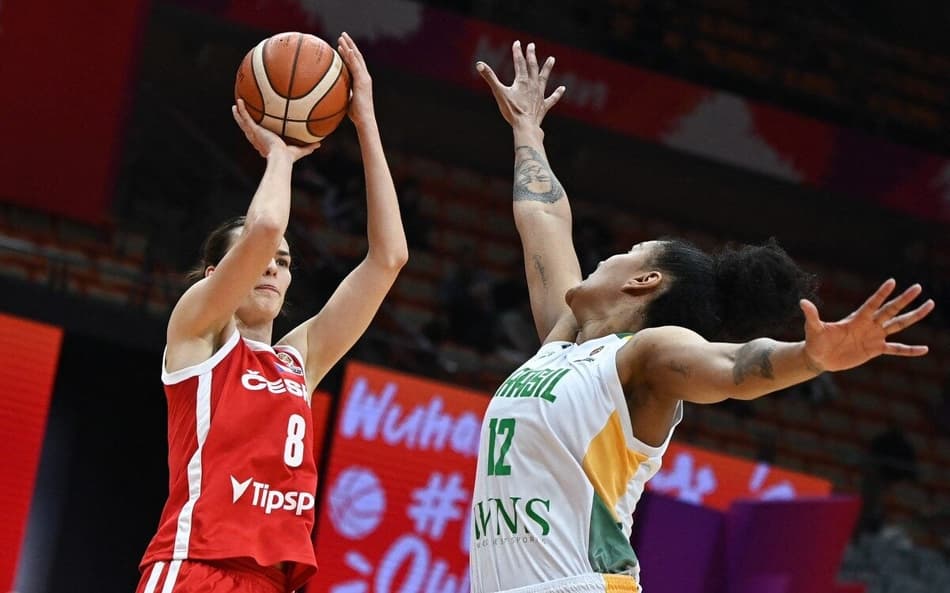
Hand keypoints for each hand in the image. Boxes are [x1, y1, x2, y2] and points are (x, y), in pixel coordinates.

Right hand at [231, 99, 318, 160]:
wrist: (280, 157)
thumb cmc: (288, 158)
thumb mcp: (299, 150)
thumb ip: (308, 147)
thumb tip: (319, 144)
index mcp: (265, 144)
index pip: (259, 138)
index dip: (257, 133)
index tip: (257, 128)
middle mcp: (258, 140)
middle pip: (248, 129)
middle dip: (244, 122)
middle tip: (241, 115)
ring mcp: (254, 135)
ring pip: (243, 123)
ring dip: (238, 115)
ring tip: (235, 106)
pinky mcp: (253, 131)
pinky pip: (245, 118)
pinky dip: (241, 110)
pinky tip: (239, 102)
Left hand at [338, 32, 374, 127]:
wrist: (364, 119)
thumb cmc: (355, 115)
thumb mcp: (346, 101)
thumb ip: (341, 94)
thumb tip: (329, 94)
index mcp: (361, 80)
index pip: (354, 63)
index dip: (348, 54)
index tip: (341, 46)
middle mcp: (364, 77)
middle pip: (357, 57)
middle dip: (350, 45)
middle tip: (342, 35)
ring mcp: (364, 78)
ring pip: (357, 58)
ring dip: (349, 46)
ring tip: (342, 37)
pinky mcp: (363, 81)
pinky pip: (356, 66)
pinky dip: (352, 57)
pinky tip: (347, 49)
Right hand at [476, 40, 565, 128]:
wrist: (525, 126)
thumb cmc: (512, 110)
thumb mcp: (499, 92)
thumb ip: (490, 77)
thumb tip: (479, 64)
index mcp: (522, 81)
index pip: (519, 63)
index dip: (517, 52)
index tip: (517, 43)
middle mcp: (532, 85)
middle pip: (532, 67)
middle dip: (531, 56)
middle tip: (532, 46)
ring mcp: (539, 95)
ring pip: (544, 78)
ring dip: (547, 68)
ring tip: (552, 59)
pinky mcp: (543, 106)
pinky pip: (552, 99)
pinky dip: (557, 94)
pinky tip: (562, 89)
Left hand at [801, 279, 933, 371]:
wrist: (819, 357)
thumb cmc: (816, 341)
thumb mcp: (813, 328)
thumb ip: (811, 316)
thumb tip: (802, 302)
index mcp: (856, 318)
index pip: (872, 304)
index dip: (881, 294)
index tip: (893, 281)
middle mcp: (869, 325)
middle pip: (890, 310)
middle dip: (904, 300)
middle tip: (918, 287)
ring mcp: (874, 336)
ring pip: (898, 325)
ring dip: (913, 316)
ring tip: (929, 305)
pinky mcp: (875, 350)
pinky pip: (896, 349)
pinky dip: (909, 350)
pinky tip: (925, 349)